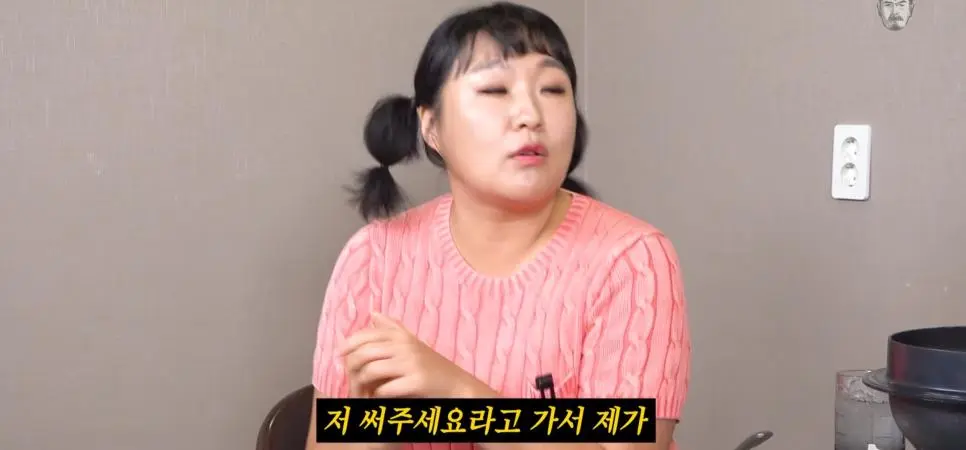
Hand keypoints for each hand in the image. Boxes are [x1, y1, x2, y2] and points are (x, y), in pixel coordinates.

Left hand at [338, 312, 491, 398]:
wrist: (456, 384)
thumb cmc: (432, 365)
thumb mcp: (412, 341)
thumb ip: (392, 327)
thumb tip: (372, 313)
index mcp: (401, 336)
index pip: (365, 335)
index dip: (349, 344)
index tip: (341, 354)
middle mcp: (405, 346)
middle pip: (364, 353)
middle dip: (351, 368)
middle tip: (350, 380)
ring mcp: (411, 363)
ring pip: (371, 371)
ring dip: (362, 385)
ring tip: (362, 392)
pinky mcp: (416, 381)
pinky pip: (385, 388)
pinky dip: (377, 395)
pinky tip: (379, 397)